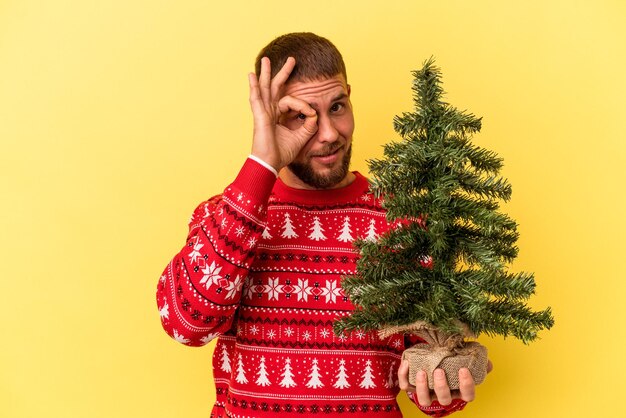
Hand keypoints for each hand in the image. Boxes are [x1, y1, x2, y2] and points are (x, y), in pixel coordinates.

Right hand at [248, 56, 317, 170]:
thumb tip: (315, 114)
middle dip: (284, 73)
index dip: (303, 103)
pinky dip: (254, 86)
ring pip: (266, 88)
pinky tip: (251, 75)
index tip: (311, 112)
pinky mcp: (259, 116)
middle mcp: (270, 112)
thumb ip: (309, 125)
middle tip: (291, 60)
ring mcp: (263, 112)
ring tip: (266, 59)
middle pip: (277, 88)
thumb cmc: (282, 153)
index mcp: (278, 116)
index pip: (290, 100)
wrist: (270, 164)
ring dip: (266, 73)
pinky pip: (257, 98)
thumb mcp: (301, 137)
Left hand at [398, 360, 492, 406]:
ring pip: (424, 399)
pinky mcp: (411, 385)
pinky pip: (405, 386)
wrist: (431, 354)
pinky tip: (406, 363)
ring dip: (422, 387)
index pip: (467, 395)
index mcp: (458, 389)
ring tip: (421, 372)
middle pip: (444, 399)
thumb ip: (476, 360)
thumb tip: (486, 362)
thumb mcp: (464, 357)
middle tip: (439, 371)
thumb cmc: (451, 359)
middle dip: (441, 387)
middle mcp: (443, 393)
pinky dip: (403, 376)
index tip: (463, 370)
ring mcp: (427, 391)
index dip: (466, 385)